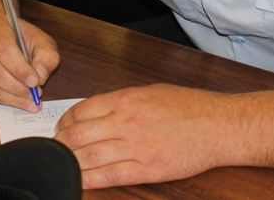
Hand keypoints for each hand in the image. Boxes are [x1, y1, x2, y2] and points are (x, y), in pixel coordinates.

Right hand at [0, 12, 59, 110]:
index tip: (35, 82)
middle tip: (33, 96)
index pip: (3, 47)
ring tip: (27, 101)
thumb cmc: (19, 37)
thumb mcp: (40, 40)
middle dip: (16, 88)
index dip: (19, 68)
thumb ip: (46, 57)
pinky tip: (11, 100)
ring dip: (9, 97)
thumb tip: (40, 77)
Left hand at [54, 84, 228, 187]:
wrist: (218, 126)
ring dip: (71, 161)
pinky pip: (112, 176)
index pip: (82, 110)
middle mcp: (126, 122)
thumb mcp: (149, 92)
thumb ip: (121, 102)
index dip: (66, 121)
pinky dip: (91, 180)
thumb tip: (95, 112)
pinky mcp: (148, 169)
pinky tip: (80, 181)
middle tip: (55, 148)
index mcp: (125, 100)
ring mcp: (137, 147)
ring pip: (91, 156)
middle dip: (62, 143)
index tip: (61, 128)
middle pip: (80, 134)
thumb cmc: (188, 106)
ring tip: (61, 164)